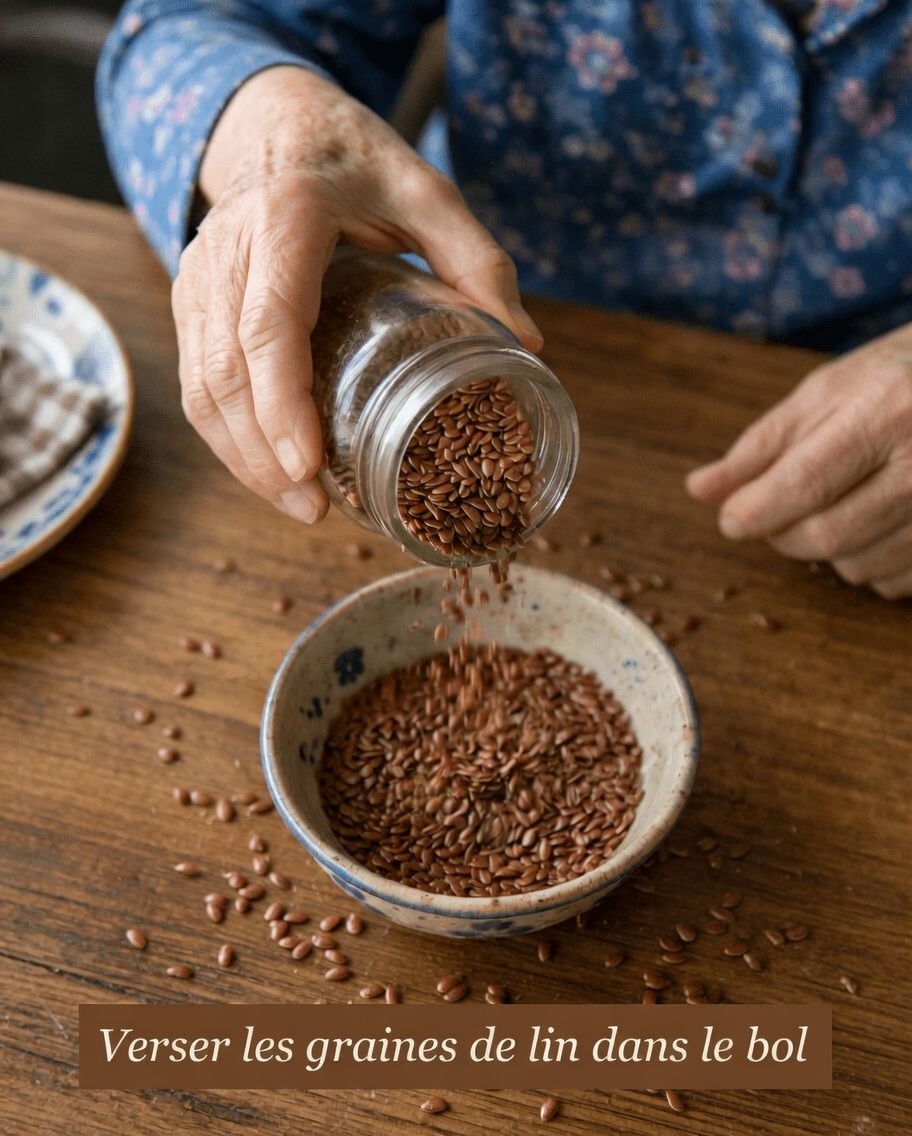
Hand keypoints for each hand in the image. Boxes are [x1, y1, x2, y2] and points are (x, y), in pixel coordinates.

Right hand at [171, 66, 542, 523]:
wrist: (277, 124)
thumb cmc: (356, 159)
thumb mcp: (428, 191)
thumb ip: (477, 259)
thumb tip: (525, 344)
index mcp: (286, 216)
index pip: (268, 321)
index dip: (281, 400)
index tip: (306, 463)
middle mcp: (227, 248)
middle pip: (225, 368)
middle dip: (262, 452)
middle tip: (312, 508)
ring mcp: (199, 276)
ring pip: (200, 383)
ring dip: (241, 456)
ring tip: (297, 505)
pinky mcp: (192, 300)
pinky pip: (195, 378)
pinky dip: (226, 434)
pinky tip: (267, 470)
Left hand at [686, 322, 911, 597]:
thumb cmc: (899, 377)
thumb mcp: (827, 392)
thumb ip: (762, 445)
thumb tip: (701, 490)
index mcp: (885, 415)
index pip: (805, 484)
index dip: (756, 511)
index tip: (731, 519)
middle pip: (828, 535)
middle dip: (783, 534)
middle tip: (774, 512)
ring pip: (858, 567)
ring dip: (825, 550)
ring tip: (835, 505)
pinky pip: (894, 582)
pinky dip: (868, 563)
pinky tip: (873, 522)